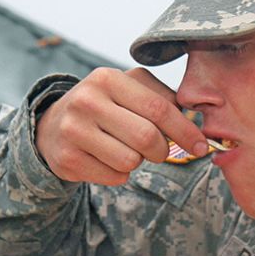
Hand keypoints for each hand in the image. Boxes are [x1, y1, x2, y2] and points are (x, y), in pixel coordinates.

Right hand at [36, 67, 207, 185]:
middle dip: (162, 150)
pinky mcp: (67, 159)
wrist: (53, 126)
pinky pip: (115, 177)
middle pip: (147, 138)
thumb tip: (196, 116)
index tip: (201, 146)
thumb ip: (162, 97)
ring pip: (131, 161)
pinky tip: (106, 159)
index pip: (159, 108)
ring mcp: (73, 131)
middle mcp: (87, 101)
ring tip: (123, 148)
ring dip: (137, 161)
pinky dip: (119, 173)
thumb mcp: (129, 89)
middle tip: (157, 150)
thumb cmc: (104, 106)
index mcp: (107, 78)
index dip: (186, 130)